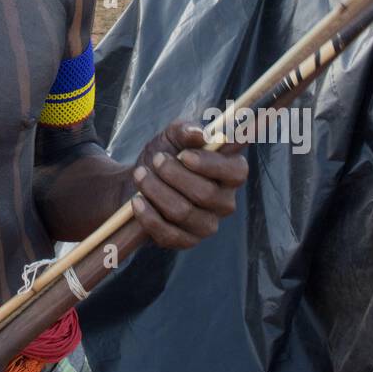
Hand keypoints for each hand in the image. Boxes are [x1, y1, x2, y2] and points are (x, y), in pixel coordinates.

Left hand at [129, 122, 247, 249]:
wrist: (136, 182)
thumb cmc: (162, 155)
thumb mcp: (170, 137)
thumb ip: (185, 130)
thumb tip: (199, 133)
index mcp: (230, 173)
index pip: (237, 172)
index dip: (212, 165)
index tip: (185, 155)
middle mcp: (224, 202)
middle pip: (206, 193)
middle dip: (174, 174)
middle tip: (155, 160)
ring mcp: (206, 224)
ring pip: (184, 212)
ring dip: (156, 190)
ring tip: (140, 174)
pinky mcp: (186, 241)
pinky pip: (169, 233)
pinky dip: (149, 215)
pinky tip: (137, 201)